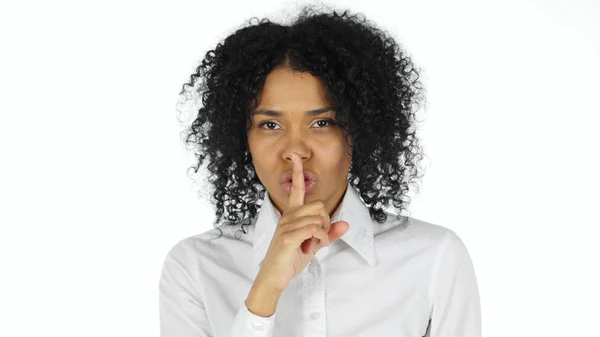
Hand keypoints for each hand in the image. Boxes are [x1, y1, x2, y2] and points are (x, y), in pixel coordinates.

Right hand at [253, 152, 348, 292]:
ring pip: (318, 218)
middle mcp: (288, 216)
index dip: (297, 172)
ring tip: (313, 245)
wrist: (274, 276)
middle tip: (319, 237)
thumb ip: (328, 233)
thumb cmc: (290, 259)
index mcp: (291, 215)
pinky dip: (320, 239)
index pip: (296, 189)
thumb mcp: (313, 245)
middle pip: (319, 205)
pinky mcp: (288, 236)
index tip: (296, 156)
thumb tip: (346, 224)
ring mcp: (286, 225)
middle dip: (326, 222)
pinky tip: (312, 247)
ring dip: (323, 234)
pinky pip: (314, 229)